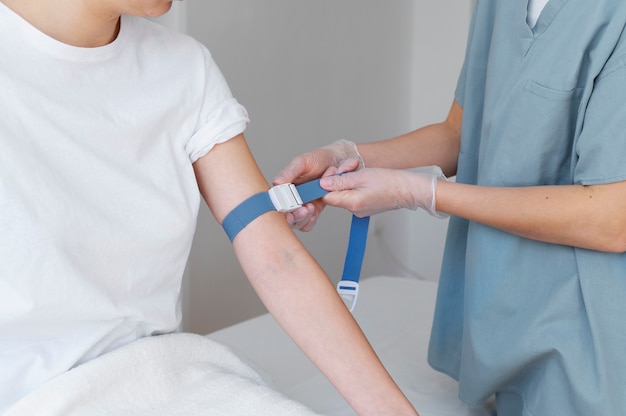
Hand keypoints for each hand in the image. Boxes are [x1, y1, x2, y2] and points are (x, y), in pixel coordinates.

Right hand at [273, 140, 363, 230]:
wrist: (338, 162)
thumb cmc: (318, 159)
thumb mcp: (302, 162)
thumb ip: (289, 172)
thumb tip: (277, 182)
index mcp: (284, 186)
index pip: (276, 202)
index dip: (280, 208)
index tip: (287, 208)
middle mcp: (291, 198)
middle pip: (286, 215)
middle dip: (293, 215)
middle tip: (303, 209)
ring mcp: (303, 205)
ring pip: (297, 221)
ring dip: (302, 218)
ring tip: (310, 207)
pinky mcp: (314, 210)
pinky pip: (308, 223)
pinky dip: (310, 221)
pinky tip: (313, 213)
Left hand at [320, 166, 447, 217]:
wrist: (409, 189)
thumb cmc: (390, 181)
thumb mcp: (361, 176)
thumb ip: (340, 180)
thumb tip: (323, 184)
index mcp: (352, 203)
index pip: (326, 196)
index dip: (326, 182)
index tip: (334, 171)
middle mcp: (354, 210)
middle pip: (335, 194)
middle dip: (338, 178)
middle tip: (349, 167)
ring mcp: (360, 210)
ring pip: (344, 193)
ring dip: (347, 181)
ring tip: (358, 171)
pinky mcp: (365, 207)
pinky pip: (353, 196)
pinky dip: (355, 186)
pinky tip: (364, 179)